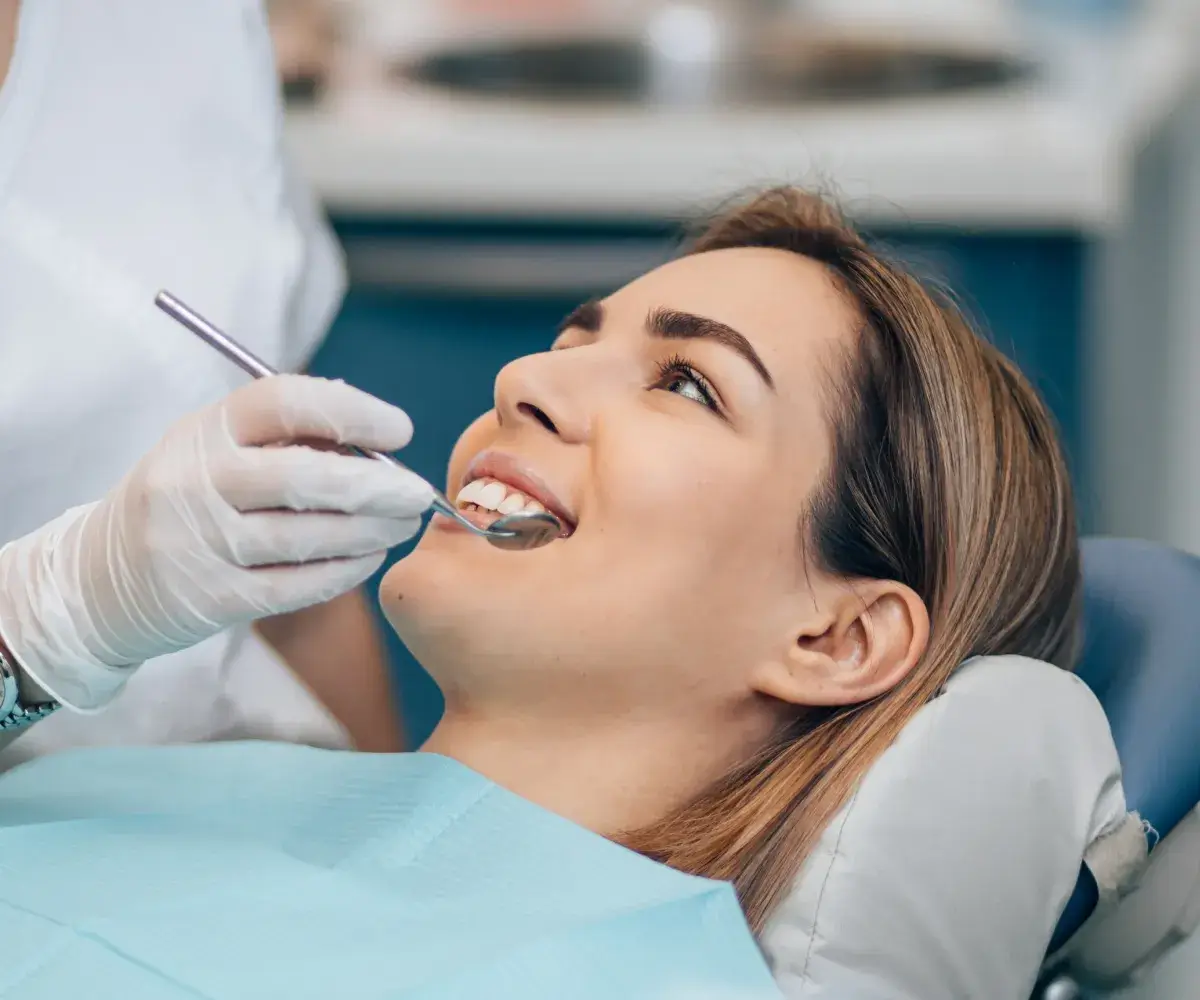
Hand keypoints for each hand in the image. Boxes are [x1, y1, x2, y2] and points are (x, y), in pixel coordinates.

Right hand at [0, 375, 432, 707]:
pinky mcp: (211, 598)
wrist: (101, 579)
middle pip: (306, 478)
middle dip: (378, 486)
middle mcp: (195, 481)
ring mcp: (200, 543)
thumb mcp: (215, 449)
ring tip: (402, 524)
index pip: (284, 403)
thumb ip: (286, 437)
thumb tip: (378, 436)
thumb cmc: (188, 498)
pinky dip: (345, 571)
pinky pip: (297, 585)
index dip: (352, 413)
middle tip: (419, 493)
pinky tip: (369, 558)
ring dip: (371, 531)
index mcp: (204, 430)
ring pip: (309, 537)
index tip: (401, 430)